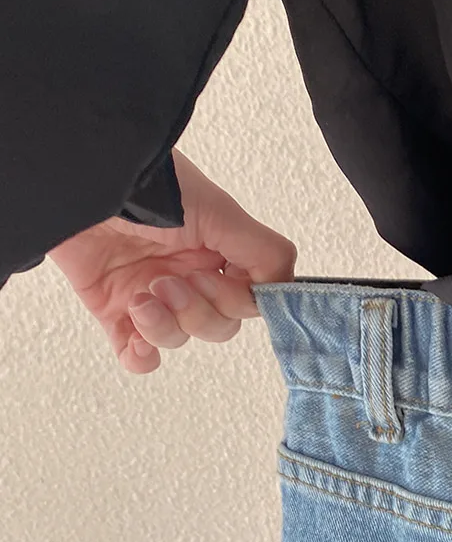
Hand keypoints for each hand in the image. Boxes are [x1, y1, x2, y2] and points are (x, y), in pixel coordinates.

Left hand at [48, 149, 296, 373]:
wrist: (75, 185)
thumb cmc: (147, 187)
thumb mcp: (220, 211)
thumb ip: (265, 251)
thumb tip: (285, 292)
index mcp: (222, 252)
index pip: (252, 300)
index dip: (237, 301)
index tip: (214, 277)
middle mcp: (193, 275)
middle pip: (220, 325)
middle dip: (197, 311)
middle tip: (168, 281)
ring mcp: (155, 295)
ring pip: (181, 339)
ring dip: (164, 326)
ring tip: (140, 295)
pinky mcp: (116, 311)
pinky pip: (139, 356)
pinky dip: (141, 355)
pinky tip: (135, 336)